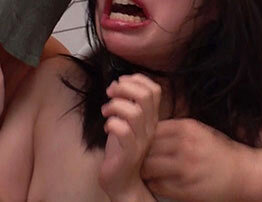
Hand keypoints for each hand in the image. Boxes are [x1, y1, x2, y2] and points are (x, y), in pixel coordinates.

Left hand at [98, 74, 160, 200]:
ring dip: (115, 106)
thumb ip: (126, 104)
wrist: (122, 181)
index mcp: (151, 117)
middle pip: (146, 96)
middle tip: (110, 93)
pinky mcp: (129, 153)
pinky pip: (123, 132)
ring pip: (134, 112)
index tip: (121, 81)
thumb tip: (117, 83)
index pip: (154, 89)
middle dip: (124, 88)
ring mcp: (141, 140)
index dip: (137, 80)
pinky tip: (107, 127)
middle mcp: (149, 127)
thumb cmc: (121, 150)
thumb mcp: (126, 122)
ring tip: (106, 112)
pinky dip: (112, 124)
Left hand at [142, 118, 251, 200]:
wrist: (245, 175)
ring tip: (146, 173)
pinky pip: (157, 186)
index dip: (143, 138)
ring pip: (148, 167)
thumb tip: (148, 129)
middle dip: (140, 155)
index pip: (151, 130)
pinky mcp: (186, 189)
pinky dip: (153, 185)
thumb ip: (177, 130)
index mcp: (188, 128)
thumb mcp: (201, 131)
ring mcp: (186, 168)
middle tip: (138, 160)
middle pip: (146, 148)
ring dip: (144, 171)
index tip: (142, 145)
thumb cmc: (220, 152)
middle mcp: (185, 146)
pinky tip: (158, 184)